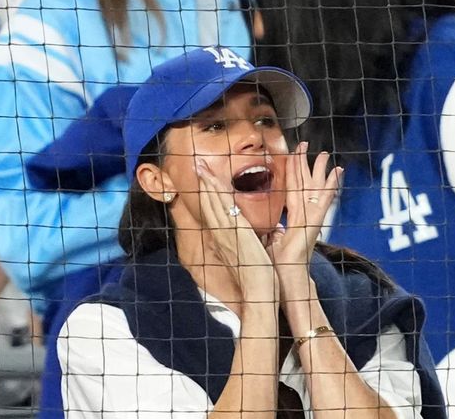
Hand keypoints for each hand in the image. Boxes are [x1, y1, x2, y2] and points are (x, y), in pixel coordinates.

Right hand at [196, 158, 277, 301]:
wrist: (258, 291)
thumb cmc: (257, 275)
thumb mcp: (249, 254)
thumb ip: (246, 242)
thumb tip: (251, 235)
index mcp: (226, 238)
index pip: (214, 211)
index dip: (208, 194)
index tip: (204, 179)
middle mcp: (222, 234)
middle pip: (208, 203)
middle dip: (203, 183)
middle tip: (196, 164)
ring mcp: (226, 232)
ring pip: (213, 202)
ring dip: (206, 183)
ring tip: (200, 166)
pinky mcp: (235, 232)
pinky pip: (223, 208)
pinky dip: (216, 194)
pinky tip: (212, 182)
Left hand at [267, 143, 341, 297]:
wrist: (287, 275)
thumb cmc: (278, 263)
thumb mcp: (269, 240)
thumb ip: (270, 229)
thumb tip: (264, 224)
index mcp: (292, 217)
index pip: (291, 188)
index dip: (291, 171)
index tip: (292, 154)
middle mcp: (304, 214)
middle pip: (304, 182)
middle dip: (304, 163)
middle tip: (305, 144)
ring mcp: (312, 216)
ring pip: (315, 187)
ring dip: (320, 170)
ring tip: (324, 154)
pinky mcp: (317, 220)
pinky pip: (325, 199)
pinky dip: (332, 185)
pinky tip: (338, 172)